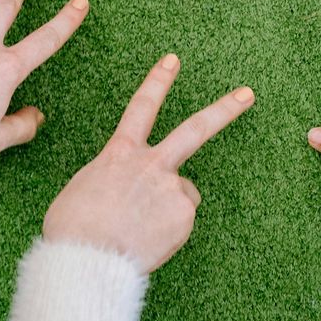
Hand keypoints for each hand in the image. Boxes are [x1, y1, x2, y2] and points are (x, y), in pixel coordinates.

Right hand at [42, 54, 253, 272]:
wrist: (86, 260)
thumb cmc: (73, 230)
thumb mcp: (83, 190)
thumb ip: (113, 180)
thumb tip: (127, 192)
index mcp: (120, 154)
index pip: (142, 106)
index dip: (158, 81)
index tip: (173, 60)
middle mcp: (152, 164)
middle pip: (195, 129)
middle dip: (224, 110)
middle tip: (248, 94)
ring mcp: (172, 188)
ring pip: (183, 193)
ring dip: (169, 208)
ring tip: (140, 229)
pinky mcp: (184, 216)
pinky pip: (181, 222)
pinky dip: (168, 233)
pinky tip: (147, 242)